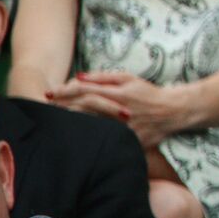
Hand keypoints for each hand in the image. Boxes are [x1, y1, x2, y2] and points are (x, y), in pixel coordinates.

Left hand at [46, 72, 182, 147]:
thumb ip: (102, 78)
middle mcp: (118, 111)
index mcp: (118, 93)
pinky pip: (105, 139)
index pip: (85, 91)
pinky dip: (90, 137)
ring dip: (72, 122)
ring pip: (91, 125)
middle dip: (62, 107)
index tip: (49, 93)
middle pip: (83, 109)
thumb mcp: (127, 79)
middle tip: (45, 108)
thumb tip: (78, 77)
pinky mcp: (129, 140)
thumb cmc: (148, 93)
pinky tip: (77, 137)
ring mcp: (124, 127)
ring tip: (55, 122)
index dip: (64, 91)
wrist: (173, 112)